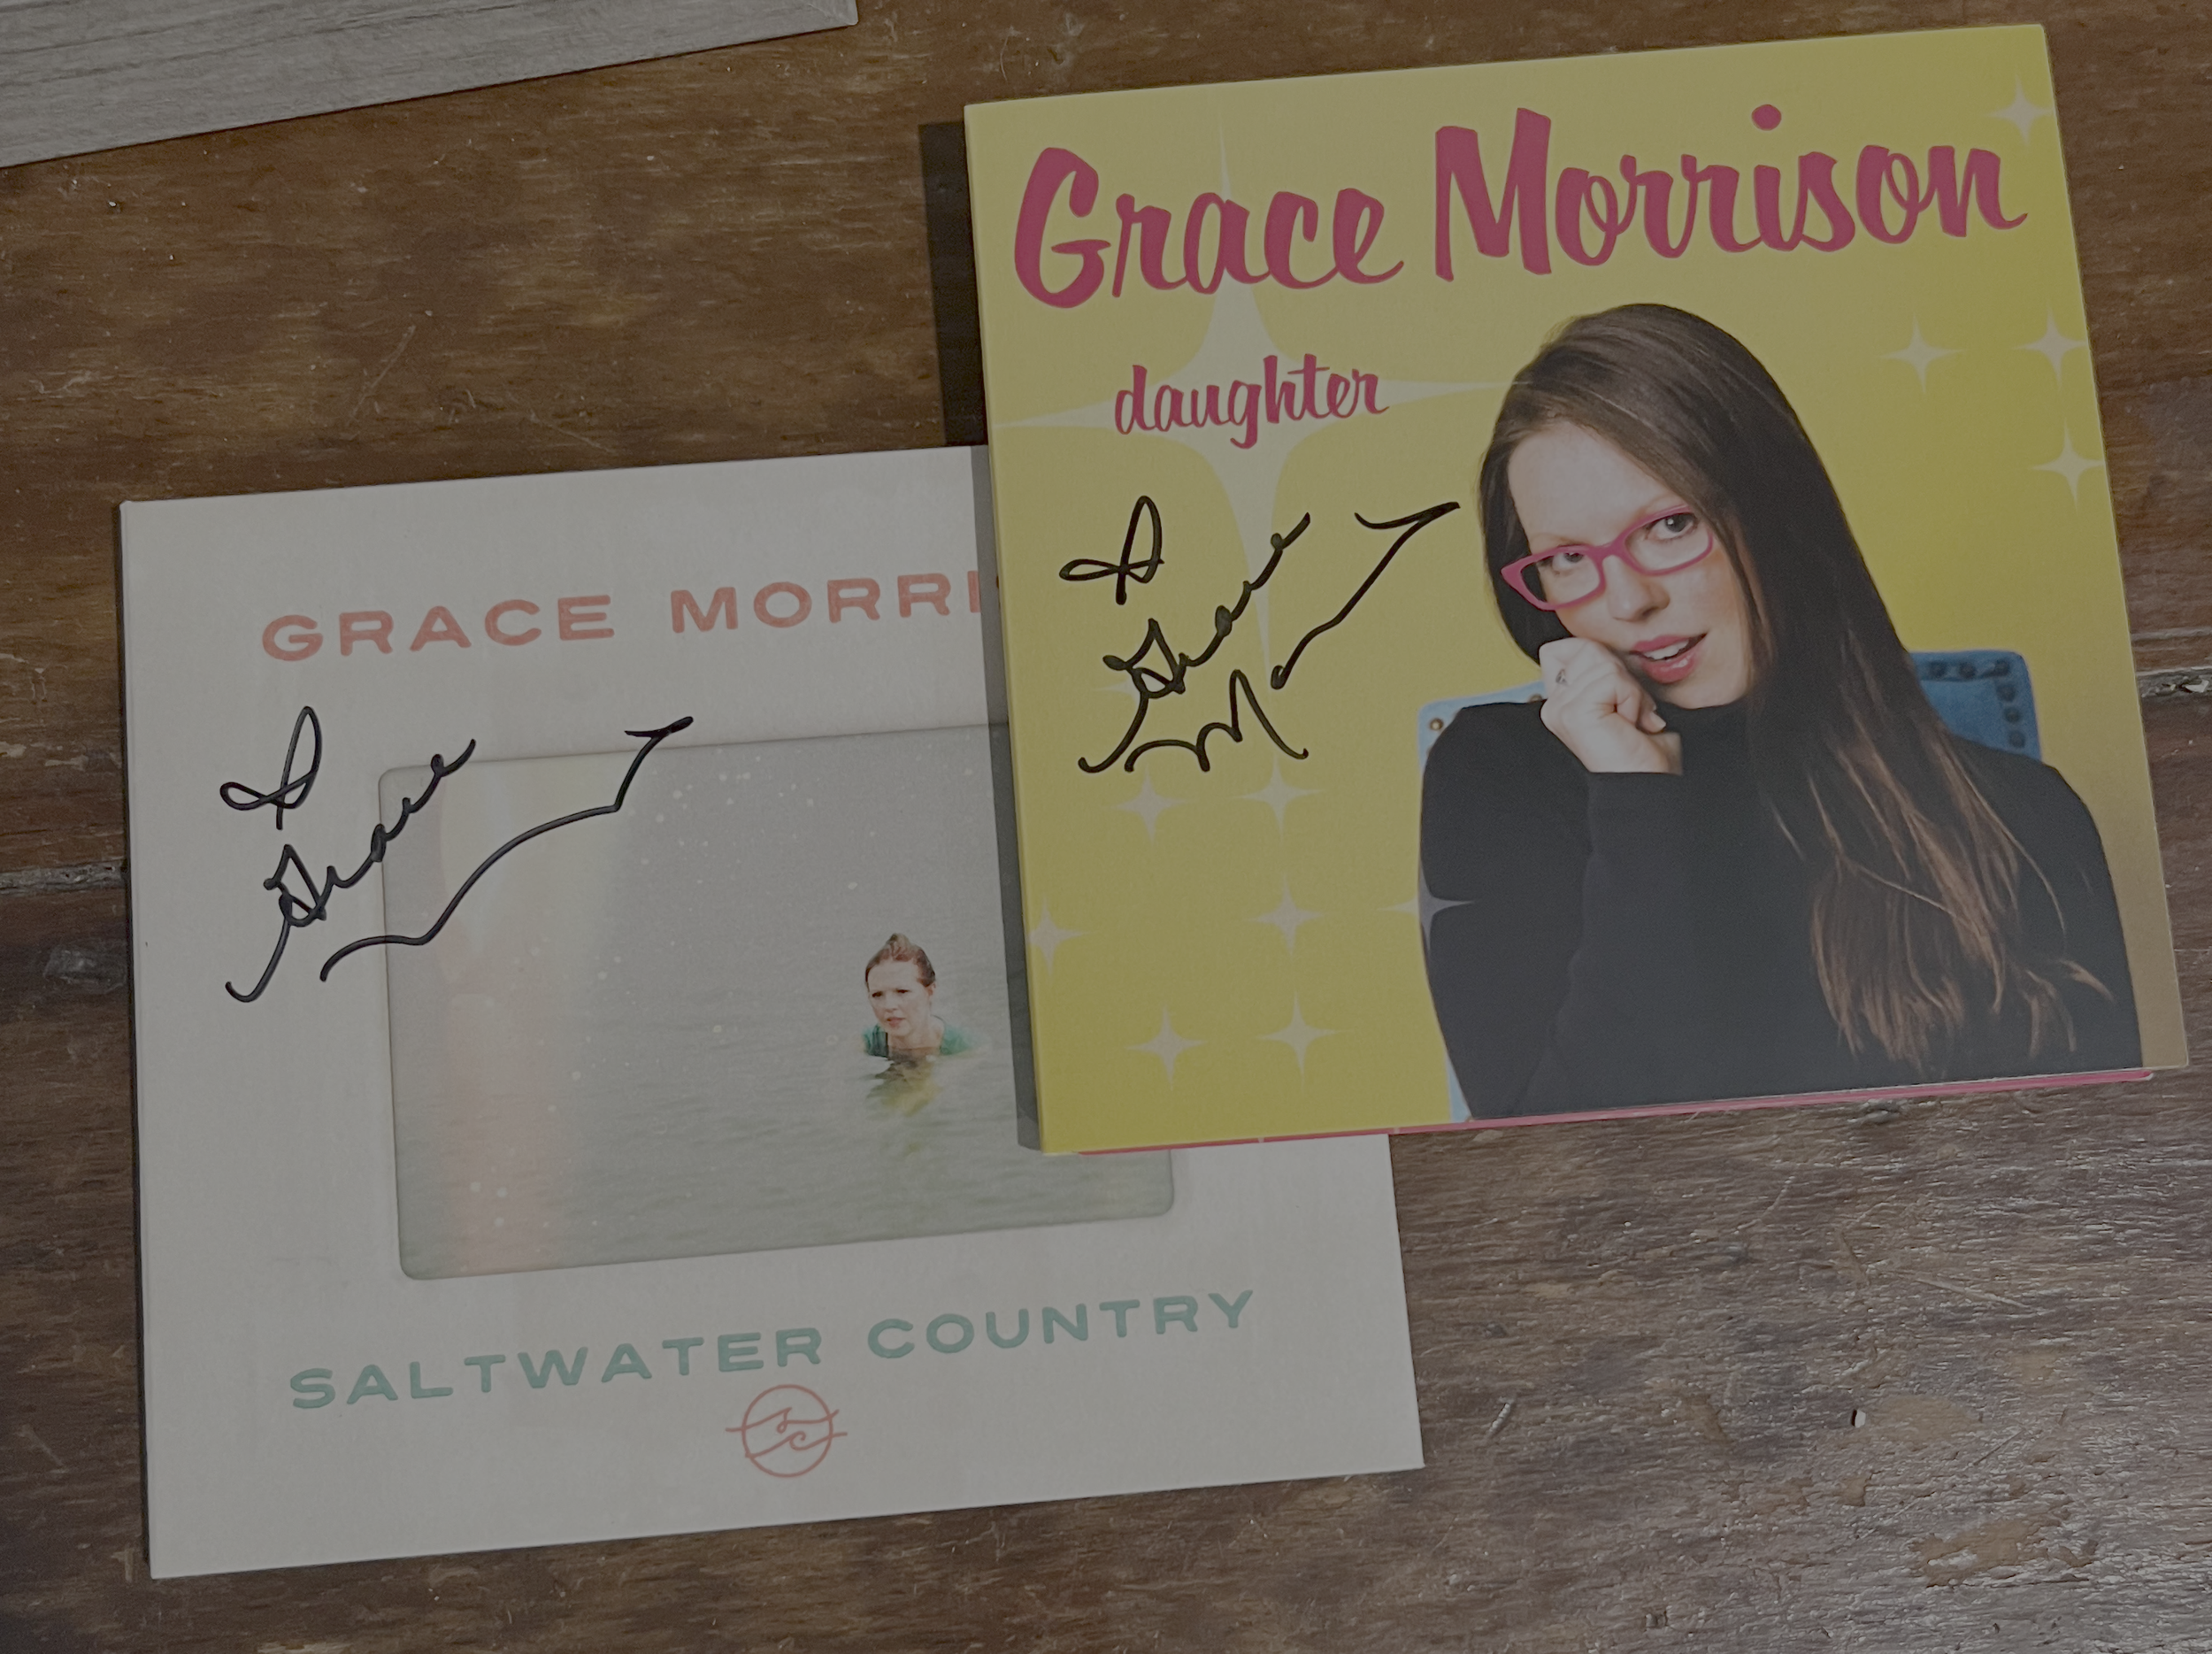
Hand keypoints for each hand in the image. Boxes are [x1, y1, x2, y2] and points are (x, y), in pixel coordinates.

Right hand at [1537, 639, 1682, 774]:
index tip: (1617, 697)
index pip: (1564, 646)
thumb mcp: (1621, 696)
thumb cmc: (1642, 749)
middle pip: (1586, 648)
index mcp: (1560, 701)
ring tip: (1631, 721)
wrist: (1647, 784)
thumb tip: (1601, 643)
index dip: (1598, 659)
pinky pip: (1613, 679)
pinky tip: (1629, 724)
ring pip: (1604, 663)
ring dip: (1631, 691)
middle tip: (1629, 712)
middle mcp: (1554, 704)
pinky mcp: (1574, 712)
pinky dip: (1632, 699)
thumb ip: (1603, 670)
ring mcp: (1560, 708)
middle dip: (1621, 675)